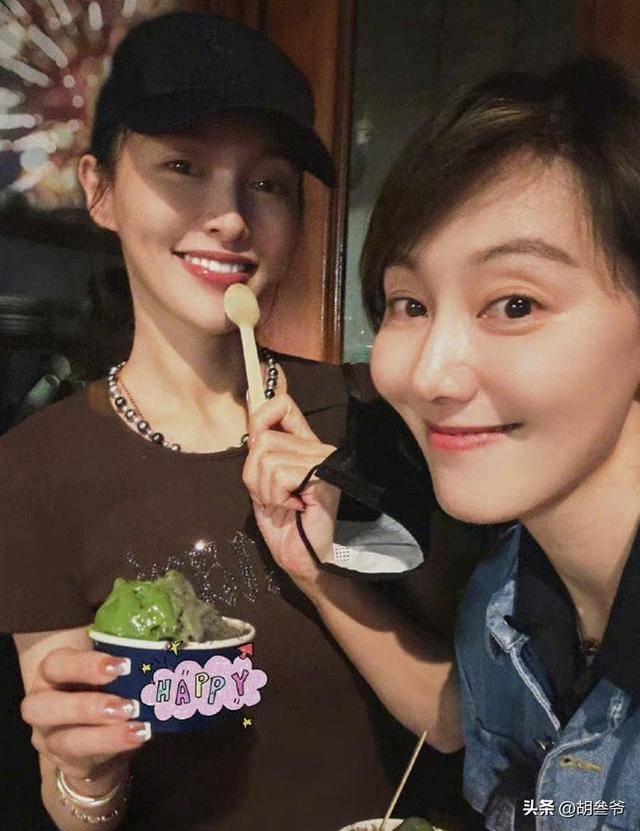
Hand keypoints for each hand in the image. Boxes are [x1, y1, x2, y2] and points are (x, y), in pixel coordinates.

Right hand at [22, 647, 149, 792]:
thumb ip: (118, 663)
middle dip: (86, 706)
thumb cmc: (100, 687)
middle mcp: (41, 706)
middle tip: (126, 706)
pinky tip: (138, 739)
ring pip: (66, 741)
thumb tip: (155, 653)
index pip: (56, 664)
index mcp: (50, 673)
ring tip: (138, 729)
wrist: (92, 733)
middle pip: (44, 707)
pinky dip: (114, 749)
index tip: (123, 666)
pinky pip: (84, 760)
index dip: (85, 665)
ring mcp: (49, 739)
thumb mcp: (103, 671)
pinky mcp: (66, 763)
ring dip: (105, 736)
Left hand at [242, 394, 339, 589]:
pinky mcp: (322, 478)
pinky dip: (276, 497)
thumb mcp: (262, 481)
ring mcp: (322, 461)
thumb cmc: (284, 523)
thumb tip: (251, 405)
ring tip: (284, 503)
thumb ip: (259, 449)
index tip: (256, 445)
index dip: (260, 418)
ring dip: (265, 490)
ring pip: (267, 458)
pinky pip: (279, 475)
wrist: (302, 558)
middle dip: (254, 474)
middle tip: (272, 495)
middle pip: (262, 438)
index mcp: (303, 444)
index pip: (282, 405)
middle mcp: (317, 448)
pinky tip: (294, 507)